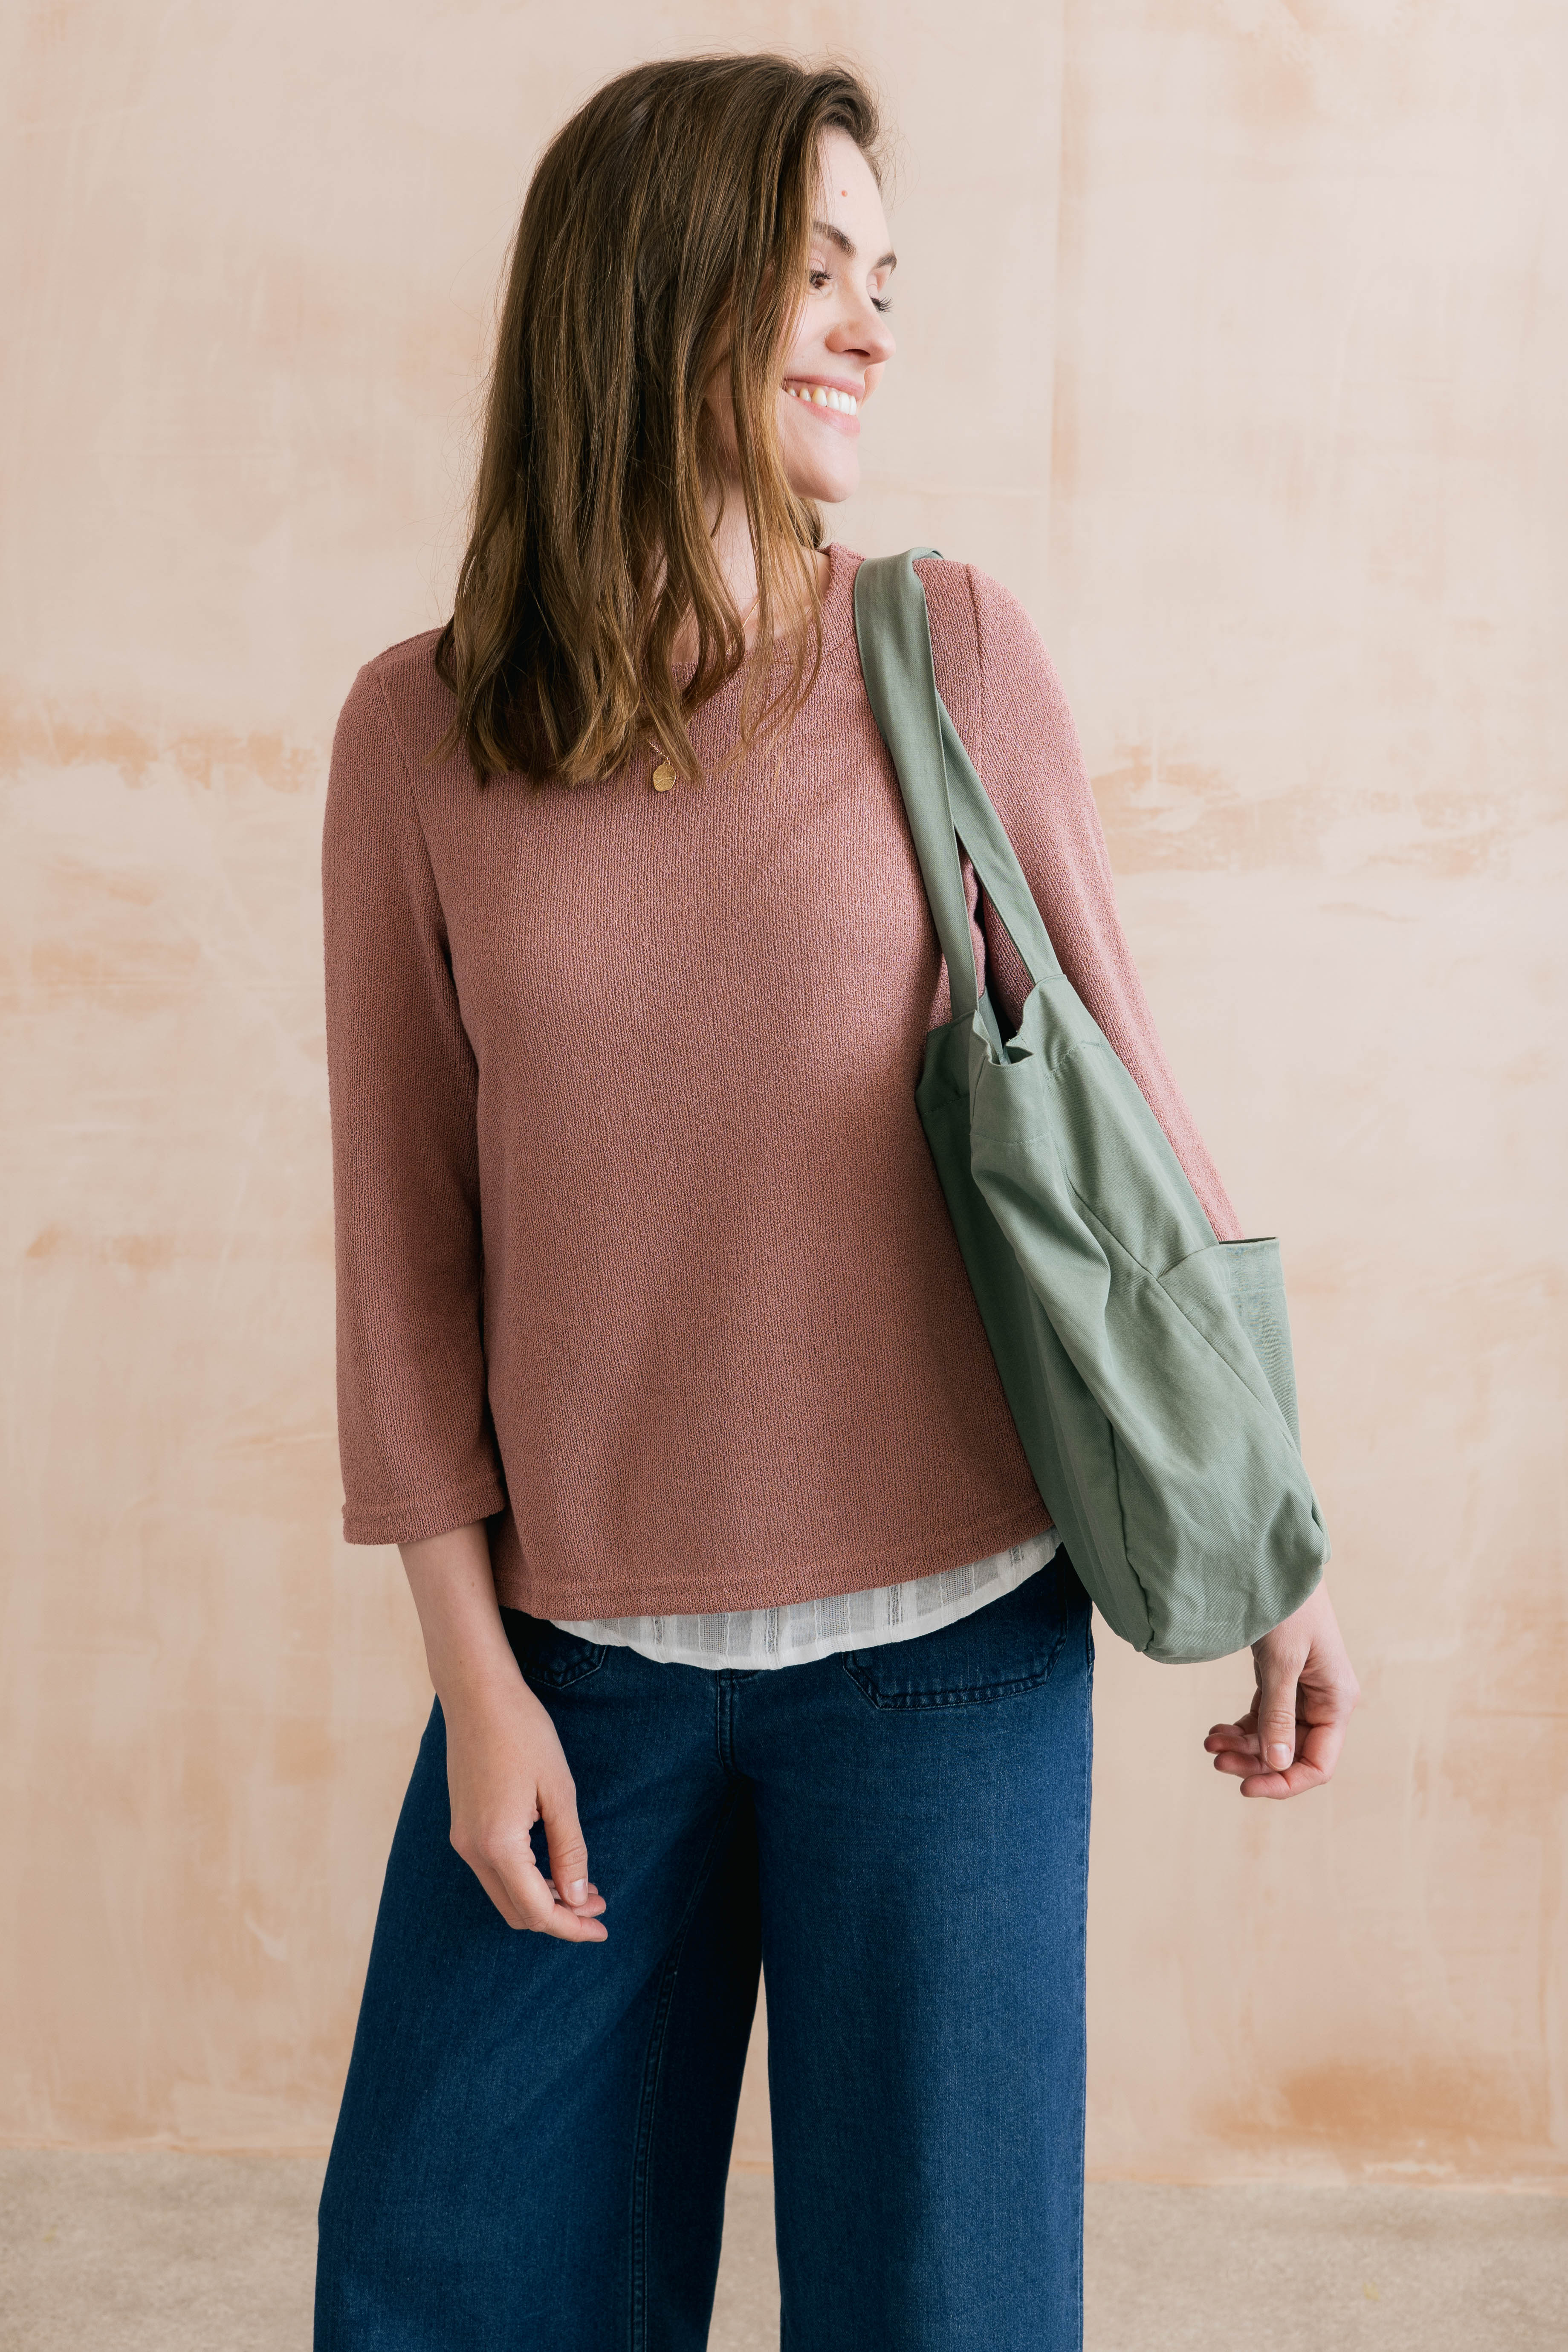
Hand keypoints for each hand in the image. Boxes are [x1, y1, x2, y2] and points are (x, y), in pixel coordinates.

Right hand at [400, 1521, 606, 1938]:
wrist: (478, 1694)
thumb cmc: (523, 1733)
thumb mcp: (558, 1792)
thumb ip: (568, 1850)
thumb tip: (576, 1900)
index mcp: (497, 1845)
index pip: (537, 1911)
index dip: (571, 1927)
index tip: (602, 1929)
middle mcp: (472, 1850)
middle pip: (517, 1912)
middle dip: (559, 1917)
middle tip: (598, 1905)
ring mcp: (463, 1839)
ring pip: (504, 1894)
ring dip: (542, 1899)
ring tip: (582, 1888)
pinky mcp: (463, 1826)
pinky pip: (495, 1871)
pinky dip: (524, 1880)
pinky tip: (552, 1866)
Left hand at [1204, 1580, 1359, 1799]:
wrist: (1273, 1563)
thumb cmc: (1287, 1608)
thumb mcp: (1281, 1663)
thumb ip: (1278, 1716)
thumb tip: (1276, 1765)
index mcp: (1337, 1702)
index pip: (1318, 1763)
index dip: (1284, 1782)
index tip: (1245, 1788)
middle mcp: (1324, 1701)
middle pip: (1292, 1754)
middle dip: (1254, 1762)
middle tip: (1215, 1759)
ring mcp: (1302, 1692)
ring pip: (1273, 1738)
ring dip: (1243, 1747)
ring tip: (1209, 1743)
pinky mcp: (1281, 1681)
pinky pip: (1263, 1718)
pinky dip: (1240, 1729)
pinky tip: (1216, 1732)